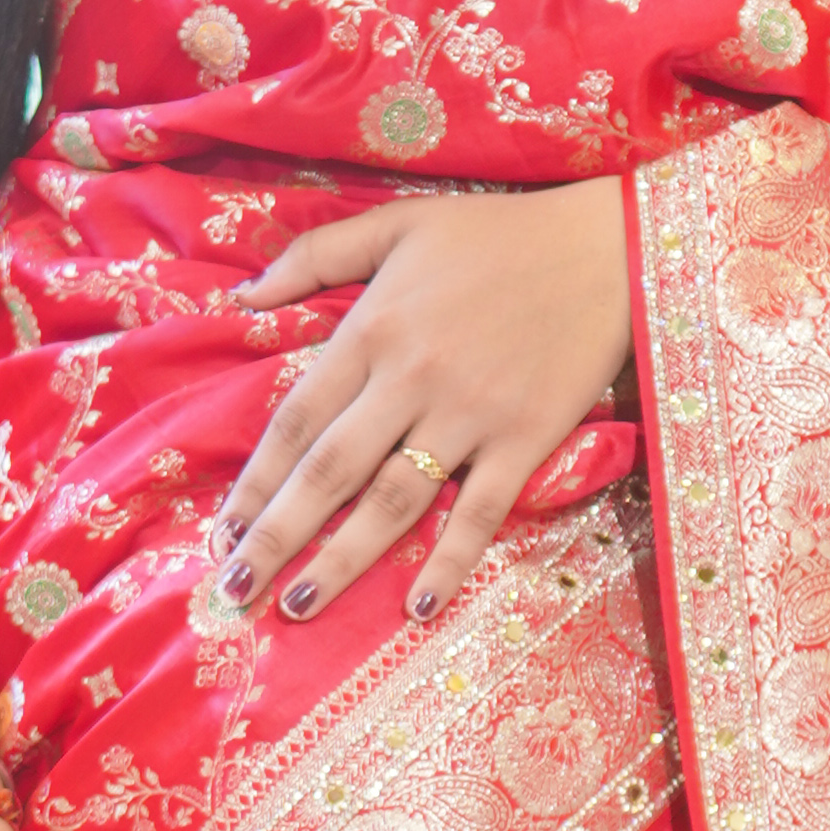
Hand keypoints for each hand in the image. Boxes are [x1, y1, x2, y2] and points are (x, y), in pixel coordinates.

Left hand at [215, 178, 632, 627]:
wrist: (607, 245)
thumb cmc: (497, 234)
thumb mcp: (398, 223)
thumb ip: (316, 256)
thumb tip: (241, 297)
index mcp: (373, 329)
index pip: (297, 421)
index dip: (256, 481)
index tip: (222, 530)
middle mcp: (410, 378)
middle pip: (329, 472)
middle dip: (275, 536)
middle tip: (233, 590)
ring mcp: (469, 414)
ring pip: (392, 501)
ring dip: (342, 561)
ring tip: (296, 606)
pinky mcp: (524, 439)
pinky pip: (480, 511)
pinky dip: (450, 560)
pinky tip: (419, 607)